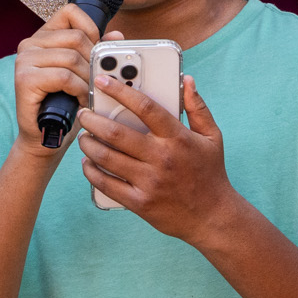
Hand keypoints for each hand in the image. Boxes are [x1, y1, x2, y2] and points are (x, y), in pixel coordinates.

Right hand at [12, 3, 100, 153]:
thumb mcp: (85, 73)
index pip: (71, 12)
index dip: (91, 29)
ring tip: (87, 95)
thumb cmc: (65, 104)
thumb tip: (117, 34)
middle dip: (93, 62)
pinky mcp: (24, 79)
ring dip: (87, 80)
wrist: (46, 137)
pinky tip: (79, 101)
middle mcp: (29, 44)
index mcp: (43, 37)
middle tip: (96, 82)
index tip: (96, 52)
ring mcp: (24, 60)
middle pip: (76, 37)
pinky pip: (64, 77)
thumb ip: (98, 51)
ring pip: (72, 58)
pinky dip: (78, 90)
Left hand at [77, 74, 235, 242]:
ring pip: (106, 157)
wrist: (213, 217)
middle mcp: (161, 158)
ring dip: (88, 144)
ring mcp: (149, 181)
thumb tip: (188, 80)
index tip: (102, 80)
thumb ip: (198, 107)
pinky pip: (106, 183)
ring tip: (84, 138)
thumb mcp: (212, 137)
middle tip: (84, 114)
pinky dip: (91, 171)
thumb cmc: (210, 173)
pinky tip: (87, 163)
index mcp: (178, 138)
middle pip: (116, 133)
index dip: (120, 91)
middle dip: (92, 120)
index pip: (145, 107)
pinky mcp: (139, 202)